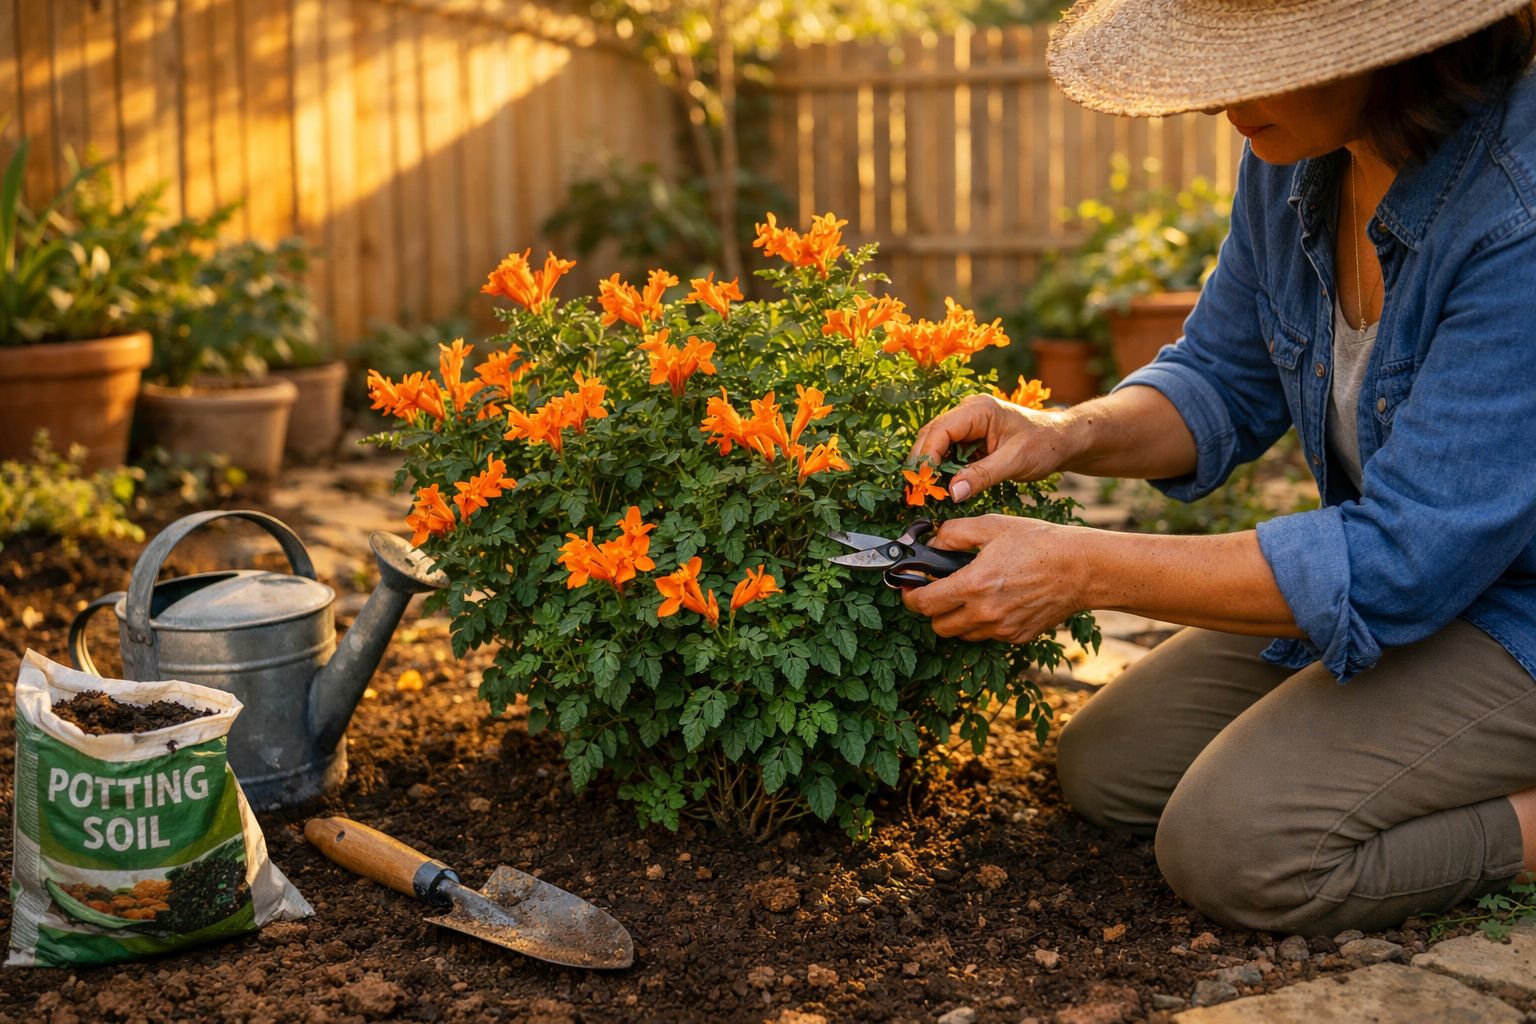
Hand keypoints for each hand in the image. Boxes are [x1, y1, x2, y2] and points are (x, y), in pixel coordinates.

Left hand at [901, 515, 1087, 644]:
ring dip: (957, 619)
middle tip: (939, 591)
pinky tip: (996, 600)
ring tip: (969, 594)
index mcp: (973, 585)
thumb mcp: (992, 525)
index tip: (909, 589)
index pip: (924, 604)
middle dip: (932, 610)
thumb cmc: (1039, 542)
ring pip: (962, 634)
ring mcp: (1002, 629)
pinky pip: (988, 635)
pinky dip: (983, 623)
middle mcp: (985, 614)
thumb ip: (954, 532)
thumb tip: (931, 542)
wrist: (1082, 568)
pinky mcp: (1018, 636)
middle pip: (938, 626)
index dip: (909, 596)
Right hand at [908, 395, 1074, 501]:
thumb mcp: (1014, 462)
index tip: (922, 483)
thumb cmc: (1045, 445)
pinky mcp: (971, 437)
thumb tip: (951, 493)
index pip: (940, 431)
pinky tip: (941, 486)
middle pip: (931, 435)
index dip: (926, 457)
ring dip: (930, 467)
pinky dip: (942, 469)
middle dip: (922, 463)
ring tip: (926, 492)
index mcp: (978, 410)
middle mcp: (968, 411)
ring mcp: (968, 423)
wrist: (1063, 441)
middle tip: (916, 492)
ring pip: (936, 444)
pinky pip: (949, 452)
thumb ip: (982, 476)